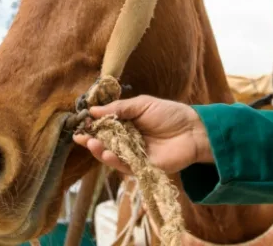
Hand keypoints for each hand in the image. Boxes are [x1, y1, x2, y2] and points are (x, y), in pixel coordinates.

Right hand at [73, 95, 213, 174]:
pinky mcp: (142, 167)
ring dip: (100, 151)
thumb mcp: (142, 105)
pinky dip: (115, 161)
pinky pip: (125, 166)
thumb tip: (93, 110)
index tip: (80, 124)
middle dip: (92, 140)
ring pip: (112, 156)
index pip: (104, 126)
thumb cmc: (169, 114)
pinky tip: (107, 154)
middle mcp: (128, 140)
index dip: (92, 126)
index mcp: (127, 124)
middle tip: (81, 137)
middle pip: (105, 143)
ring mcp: (134, 154)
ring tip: (92, 144)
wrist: (193, 130)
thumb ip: (119, 108)